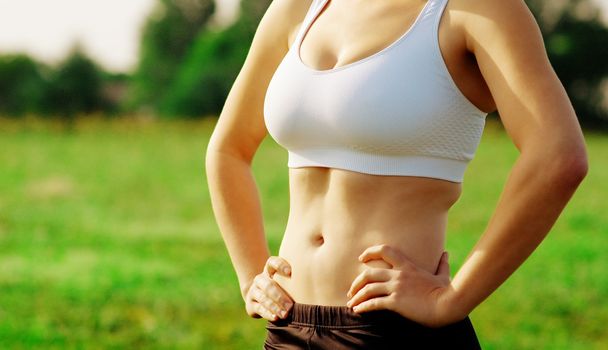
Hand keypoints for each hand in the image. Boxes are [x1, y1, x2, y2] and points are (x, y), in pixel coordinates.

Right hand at [244, 256, 293, 320]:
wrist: (259, 296)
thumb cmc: (281, 287)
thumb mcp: (286, 281)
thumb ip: (296, 278)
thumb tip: (318, 279)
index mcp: (269, 269)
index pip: (272, 262)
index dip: (280, 265)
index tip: (290, 272)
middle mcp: (260, 278)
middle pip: (268, 284)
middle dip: (280, 296)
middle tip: (291, 306)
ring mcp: (254, 291)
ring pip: (263, 297)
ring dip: (275, 306)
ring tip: (285, 314)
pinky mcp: (250, 304)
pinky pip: (259, 308)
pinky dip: (268, 313)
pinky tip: (276, 318)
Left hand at [346, 244, 462, 327]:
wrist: (448, 305)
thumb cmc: (446, 292)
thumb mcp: (443, 276)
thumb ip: (442, 264)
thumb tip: (446, 254)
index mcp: (407, 266)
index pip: (385, 251)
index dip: (370, 252)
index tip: (361, 259)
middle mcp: (399, 275)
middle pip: (369, 273)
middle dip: (356, 282)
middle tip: (351, 291)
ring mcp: (397, 288)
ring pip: (368, 289)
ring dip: (357, 297)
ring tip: (351, 304)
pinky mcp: (396, 302)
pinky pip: (374, 303)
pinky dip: (363, 307)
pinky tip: (358, 311)